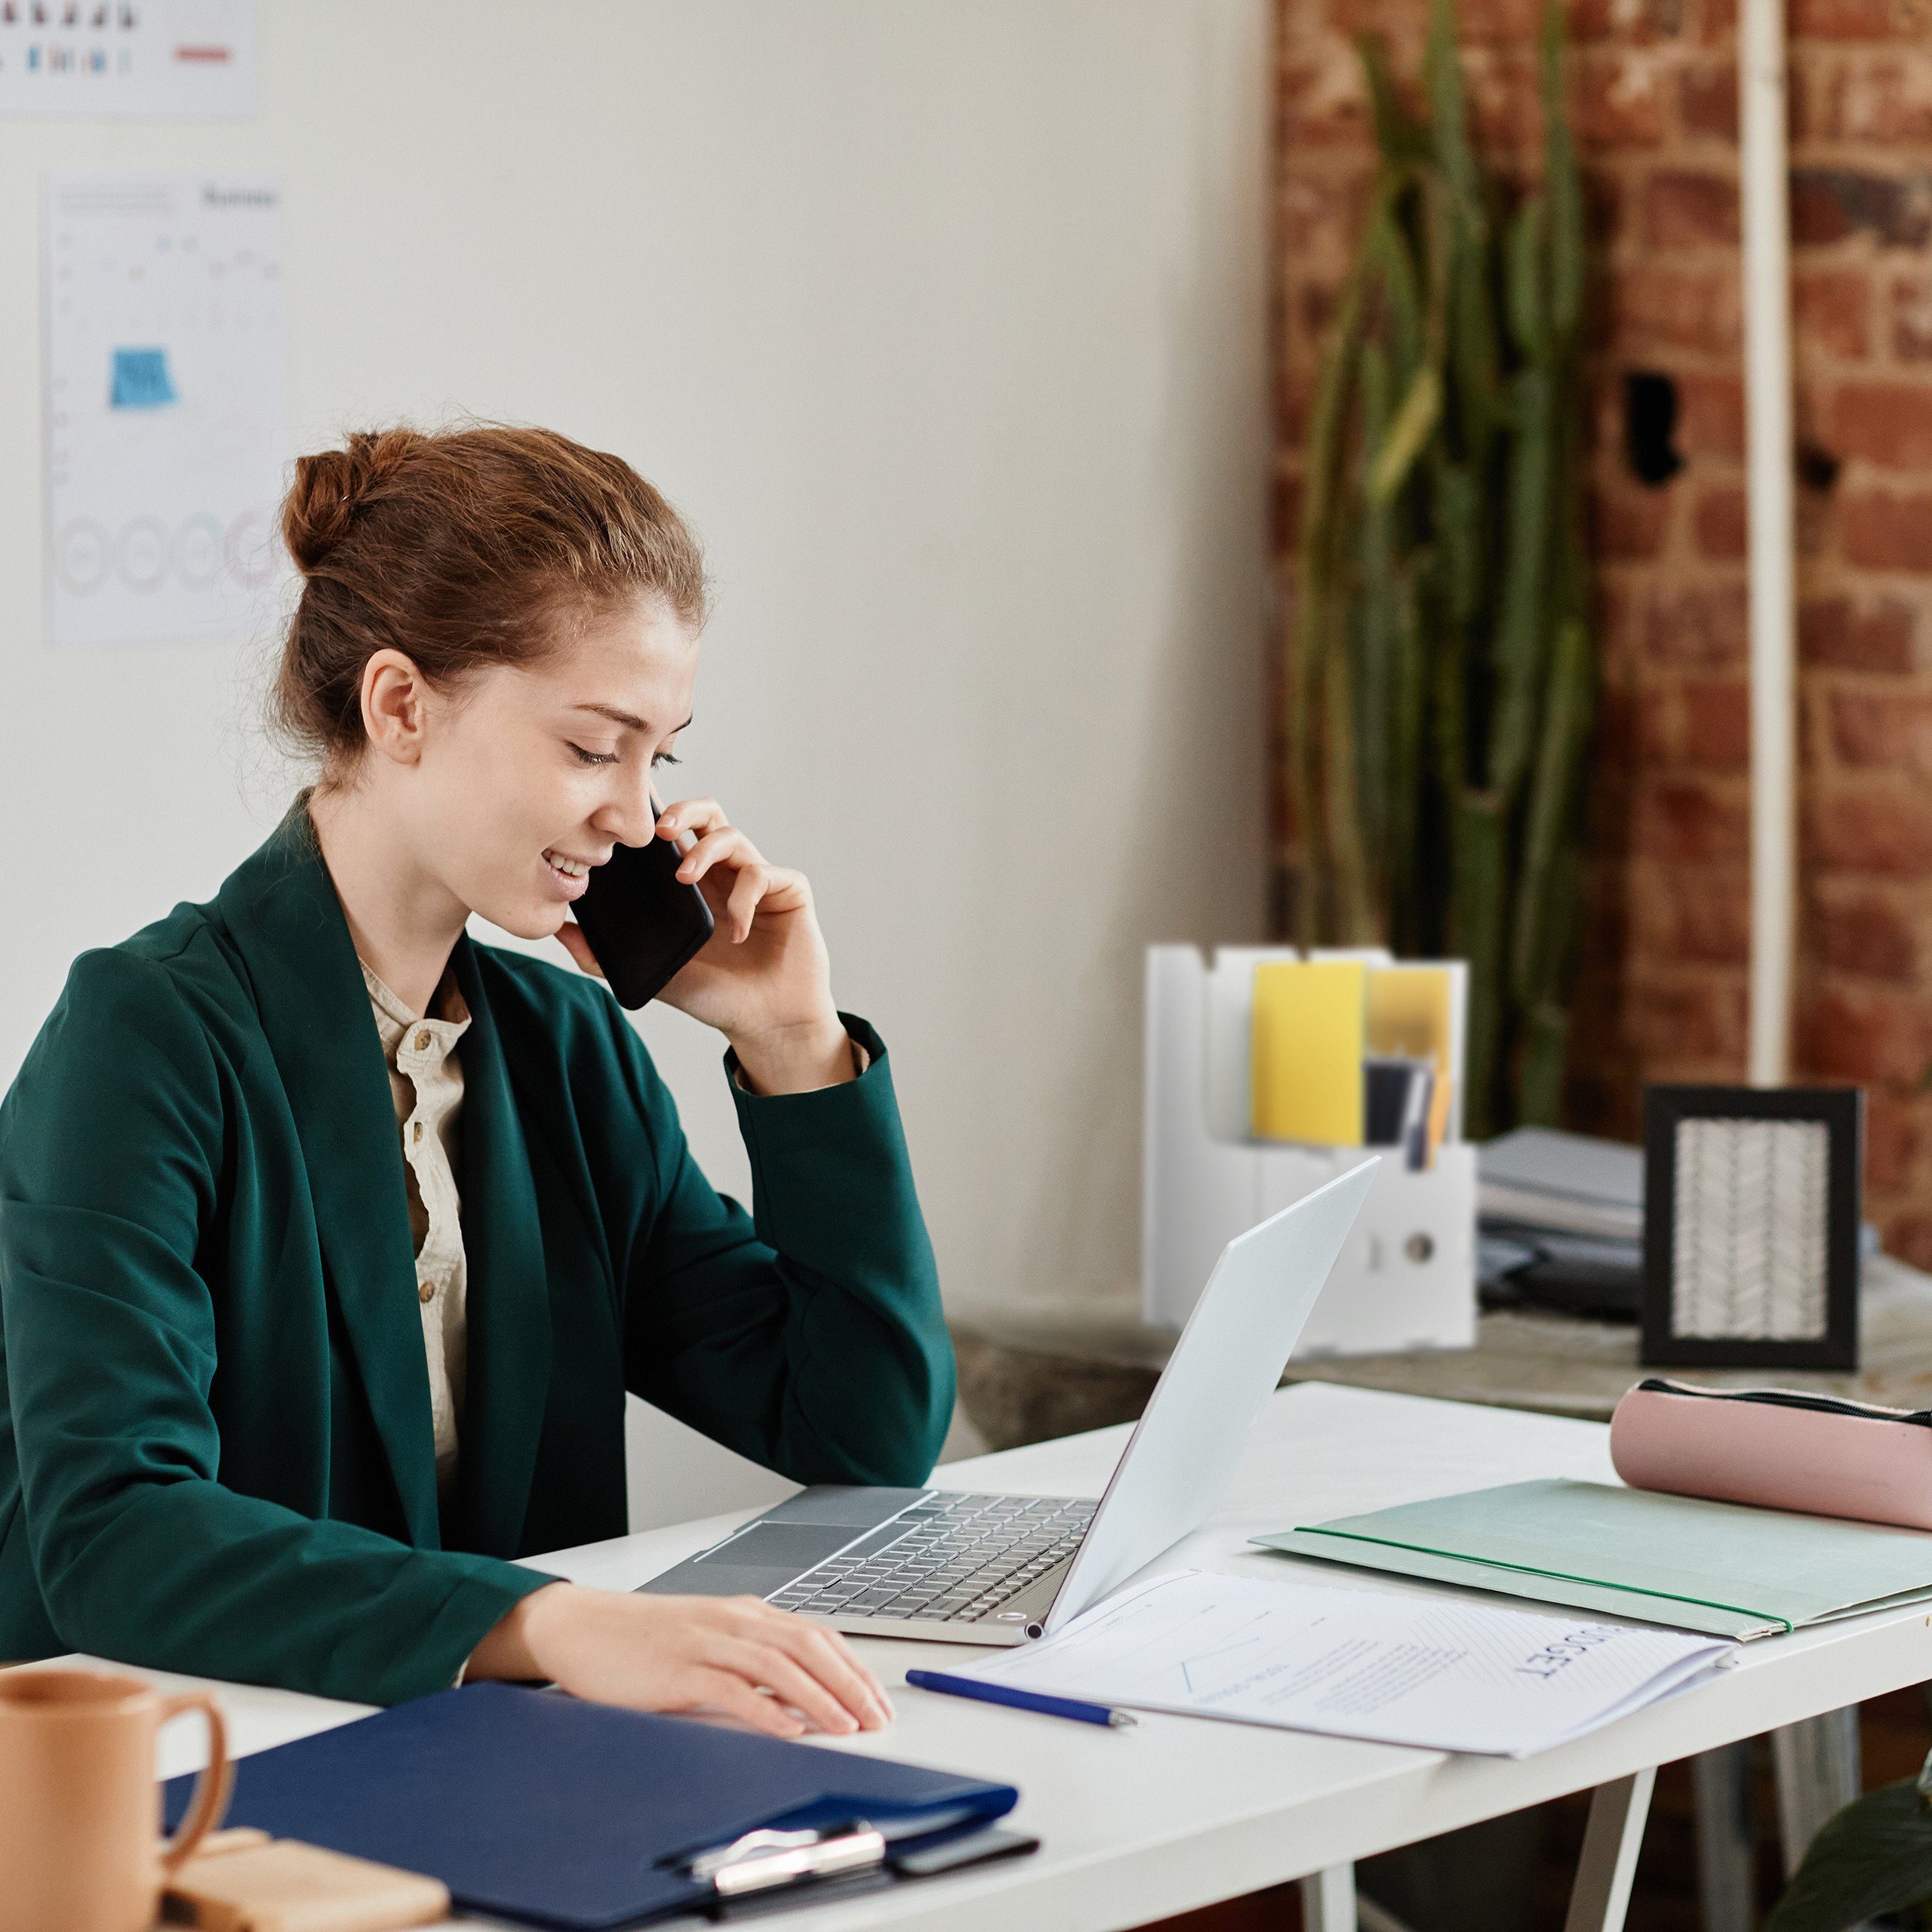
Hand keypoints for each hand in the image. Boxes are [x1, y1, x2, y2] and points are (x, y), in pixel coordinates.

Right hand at [465, 1583, 893, 1737]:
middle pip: (807, 1647)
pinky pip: (732, 1688)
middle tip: (877, 1717)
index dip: (852, 1667)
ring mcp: (707, 1642)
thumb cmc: (644, 1639)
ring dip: (819, 1697)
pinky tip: (789, 1730)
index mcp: (745, 1612)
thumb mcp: (708, 1638)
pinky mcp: (679, 1669)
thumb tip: (799, 1691)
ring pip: (778, 1665)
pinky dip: (766, 1710)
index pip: (815, 1635)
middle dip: (849, 1683)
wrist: (584, 1628)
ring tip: (847, 1726)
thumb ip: (749, 1656)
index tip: (878, 1699)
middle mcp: (734, 1620)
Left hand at [556, 798, 852, 1092]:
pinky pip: (764, 873)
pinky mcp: (789, 890)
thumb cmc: (716, 997)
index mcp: (691, 885)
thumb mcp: (654, 974)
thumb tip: (559, 930)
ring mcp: (757, 879)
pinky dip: (745, 897)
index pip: (672, 834)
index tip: (626, 807)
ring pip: (732, 835)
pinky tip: (737, 930)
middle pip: (706, 814)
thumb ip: (605, 957)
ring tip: (685, 879)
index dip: (653, 814)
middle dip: (682, 810)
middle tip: (659, 830)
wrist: (765, 1025)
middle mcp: (723, 874)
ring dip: (705, 851)